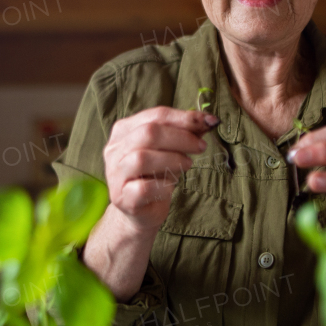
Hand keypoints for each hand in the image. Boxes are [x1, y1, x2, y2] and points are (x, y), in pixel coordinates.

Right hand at [102, 106, 218, 233]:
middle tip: (200, 147)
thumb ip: (185, 133)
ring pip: (142, 158)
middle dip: (181, 138)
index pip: (156, 115)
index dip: (185, 117)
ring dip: (172, 160)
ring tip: (187, 165)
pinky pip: (143, 188)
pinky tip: (170, 187)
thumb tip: (207, 120)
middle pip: (148, 133)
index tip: (210, 122)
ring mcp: (115, 174)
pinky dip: (163, 186)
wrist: (141, 210)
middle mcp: (115, 149)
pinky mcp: (121, 197)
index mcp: (124, 130)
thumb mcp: (170, 150)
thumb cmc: (155, 175)